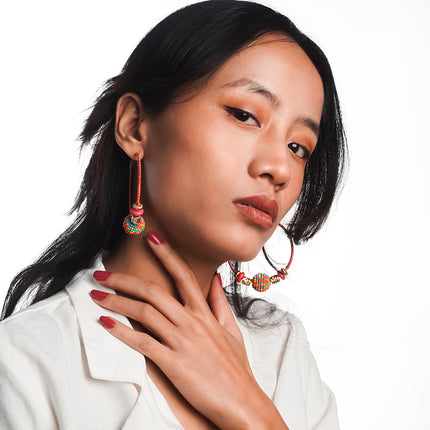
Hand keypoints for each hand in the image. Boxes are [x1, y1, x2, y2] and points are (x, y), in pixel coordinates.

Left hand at [90, 232, 271, 429]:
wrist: (242, 402)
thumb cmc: (236, 368)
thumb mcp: (232, 330)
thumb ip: (220, 303)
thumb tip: (216, 278)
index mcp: (205, 313)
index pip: (183, 275)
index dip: (167, 254)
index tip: (151, 238)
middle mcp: (191, 322)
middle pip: (153, 291)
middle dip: (125, 279)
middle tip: (103, 274)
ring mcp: (181, 341)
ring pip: (143, 313)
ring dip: (116, 302)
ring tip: (97, 297)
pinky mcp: (173, 363)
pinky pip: (142, 343)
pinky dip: (121, 332)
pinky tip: (105, 324)